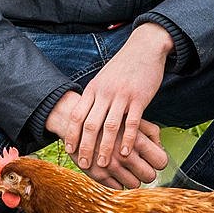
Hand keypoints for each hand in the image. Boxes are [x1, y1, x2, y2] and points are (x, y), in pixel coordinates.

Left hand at [45, 24, 172, 187]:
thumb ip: (94, 95)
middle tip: (84, 164)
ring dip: (105, 148)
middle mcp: (104, 93)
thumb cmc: (122, 66)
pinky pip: (132, 122)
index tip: (69, 149)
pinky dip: (127, 139)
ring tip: (103, 164)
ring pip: (110, 126)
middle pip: (91, 124)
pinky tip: (125, 153)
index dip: (72, 134)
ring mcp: (122, 95)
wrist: (144, 48)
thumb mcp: (103, 78)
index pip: (77, 115)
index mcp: (93, 88)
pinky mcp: (139, 98)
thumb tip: (84, 114)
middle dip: (85, 147)